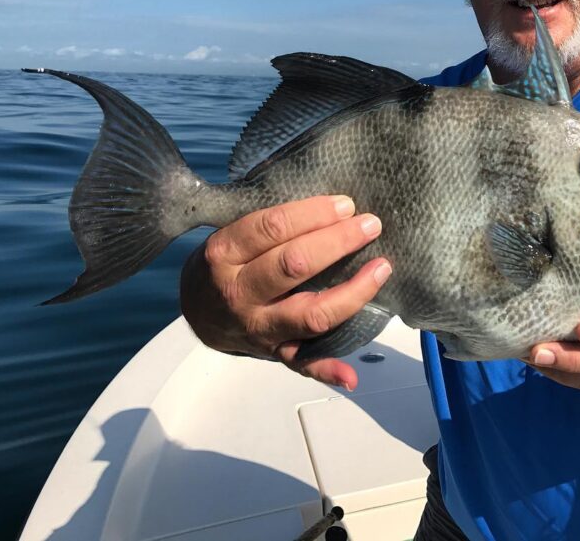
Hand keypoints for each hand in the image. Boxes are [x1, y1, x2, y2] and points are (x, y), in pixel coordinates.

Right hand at [180, 195, 390, 390]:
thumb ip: (269, 223)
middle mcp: (239, 293)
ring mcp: (257, 328)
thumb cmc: (226, 261)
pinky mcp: (273, 353)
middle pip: (295, 265)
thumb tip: (328, 206)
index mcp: (225, 254)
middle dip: (338, 242)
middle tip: (371, 224)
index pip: (273, 228)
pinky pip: (303, 364)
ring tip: (382, 268)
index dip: (314, 214)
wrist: (197, 309)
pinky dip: (327, 370)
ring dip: (352, 293)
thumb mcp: (230, 234)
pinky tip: (352, 374)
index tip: (346, 204)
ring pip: (310, 314)